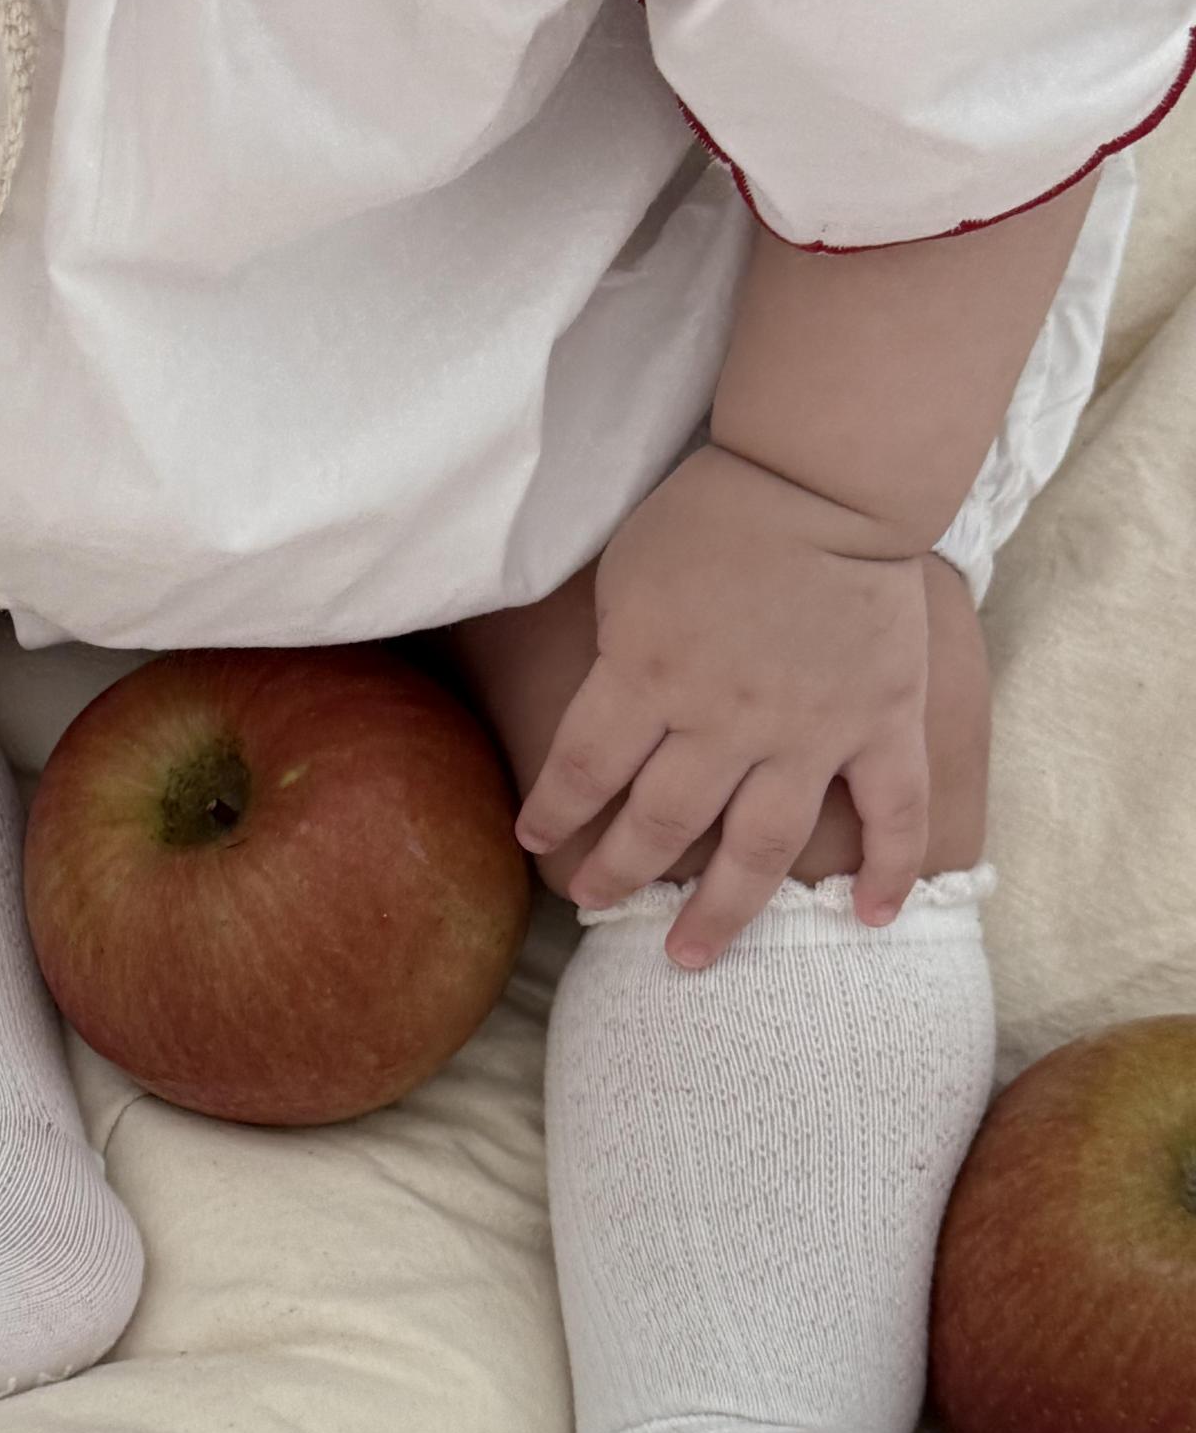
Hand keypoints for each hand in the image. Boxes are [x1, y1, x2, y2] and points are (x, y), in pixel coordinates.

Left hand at [515, 445, 932, 967]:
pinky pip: (894, 813)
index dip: (555, 813)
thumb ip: (613, 653)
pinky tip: (872, 920)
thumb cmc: (712, 512)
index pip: (584, 769)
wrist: (825, 474)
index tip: (538, 841)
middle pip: (659, 823)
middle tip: (596, 903)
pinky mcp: (881, 722)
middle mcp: (723, 720)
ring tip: (690, 958)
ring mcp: (809, 730)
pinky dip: (889, 870)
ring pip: (760, 847)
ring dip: (723, 911)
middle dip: (618, 873)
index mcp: (648, 676)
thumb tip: (594, 709)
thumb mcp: (624, 575)